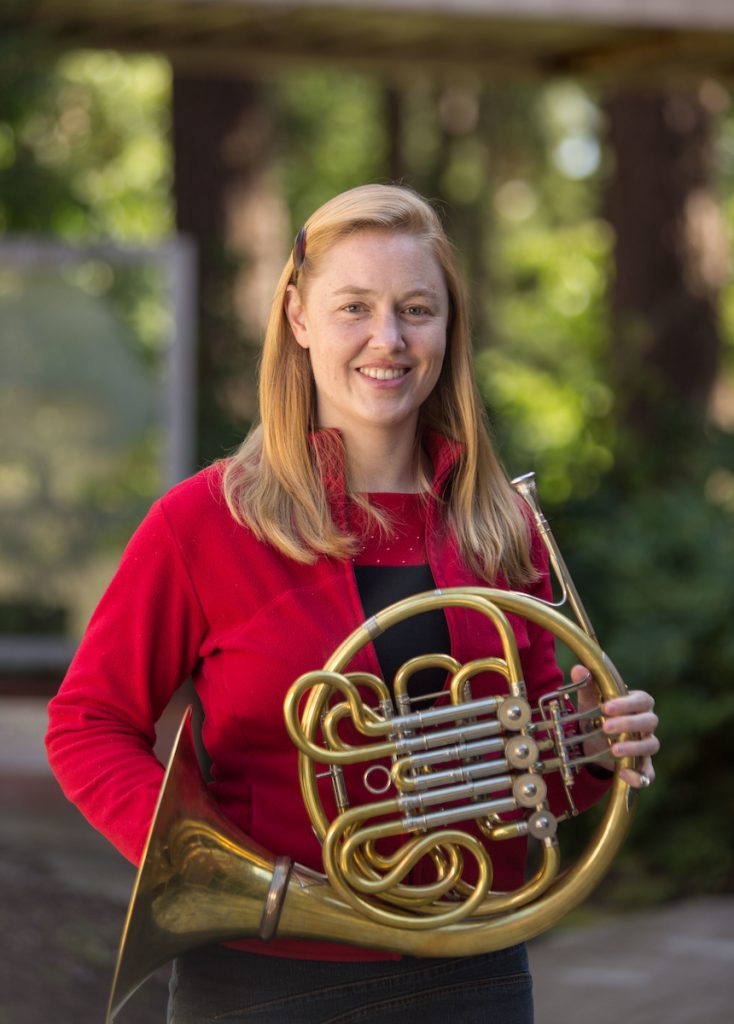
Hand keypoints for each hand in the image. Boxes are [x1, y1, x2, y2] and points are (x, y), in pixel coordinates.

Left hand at [570, 665, 659, 788]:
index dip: (627, 704)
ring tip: (614, 750)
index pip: (643, 700)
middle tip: (606, 727)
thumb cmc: (596, 712)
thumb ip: (586, 684)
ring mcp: (645, 744)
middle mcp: (646, 723)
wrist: (594, 737)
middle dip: (628, 724)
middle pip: (650, 721)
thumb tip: (578, 669)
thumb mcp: (589, 699)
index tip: (606, 707)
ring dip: (634, 748)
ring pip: (651, 745)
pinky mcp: (641, 764)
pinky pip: (648, 773)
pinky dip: (640, 777)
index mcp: (637, 703)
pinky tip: (624, 775)